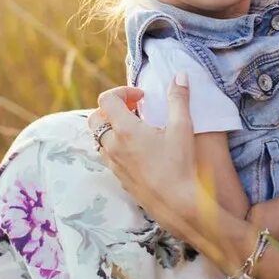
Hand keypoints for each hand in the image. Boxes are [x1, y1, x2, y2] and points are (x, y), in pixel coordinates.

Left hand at [86, 73, 209, 240]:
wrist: (179, 203)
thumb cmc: (181, 164)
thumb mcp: (183, 127)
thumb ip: (179, 98)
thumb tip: (179, 75)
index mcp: (125, 130)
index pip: (107, 99)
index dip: (123, 91)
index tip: (142, 97)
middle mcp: (113, 146)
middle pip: (96, 118)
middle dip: (113, 108)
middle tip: (137, 109)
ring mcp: (114, 164)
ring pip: (99, 138)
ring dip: (114, 127)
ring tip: (138, 128)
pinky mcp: (119, 178)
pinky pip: (108, 155)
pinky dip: (117, 145)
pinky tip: (140, 148)